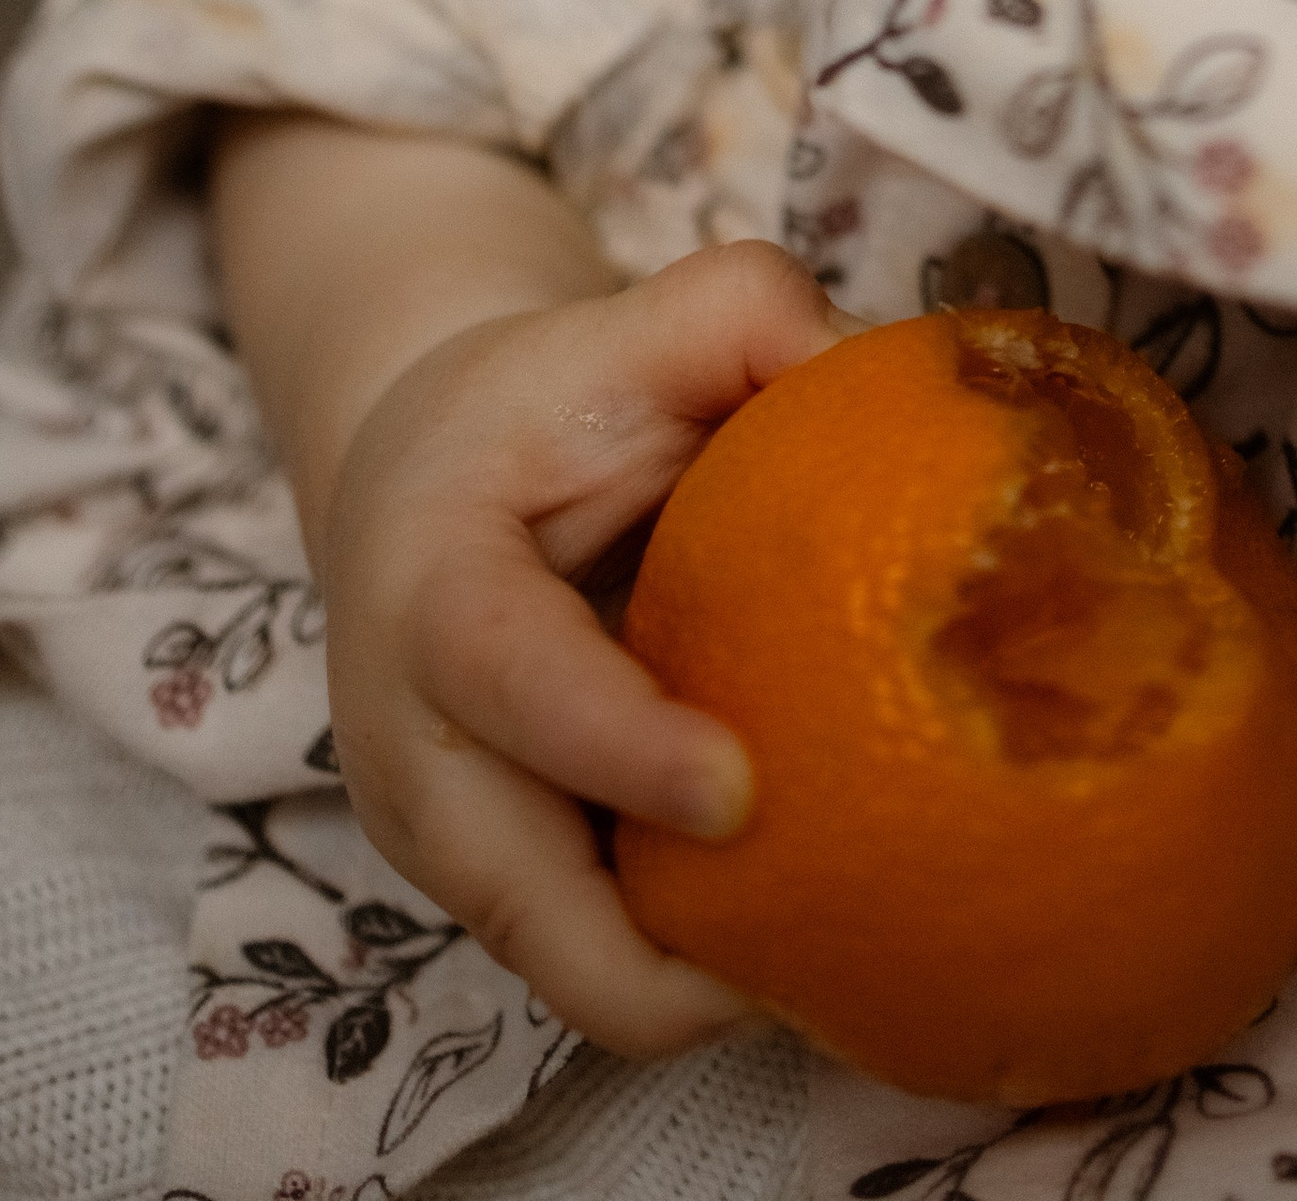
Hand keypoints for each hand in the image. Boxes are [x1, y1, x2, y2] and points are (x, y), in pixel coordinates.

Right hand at [315, 239, 849, 1056]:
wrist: (425, 477)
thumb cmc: (552, 405)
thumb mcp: (636, 328)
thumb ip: (748, 314)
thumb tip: (885, 362)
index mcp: (433, 590)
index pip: (511, 683)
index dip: (617, 748)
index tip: (740, 794)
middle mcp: (412, 745)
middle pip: (521, 908)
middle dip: (666, 962)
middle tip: (833, 941)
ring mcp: (443, 838)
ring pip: (569, 970)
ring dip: (695, 983)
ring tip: (848, 954)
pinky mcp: (495, 885)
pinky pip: (598, 960)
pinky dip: (694, 966)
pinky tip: (813, 932)